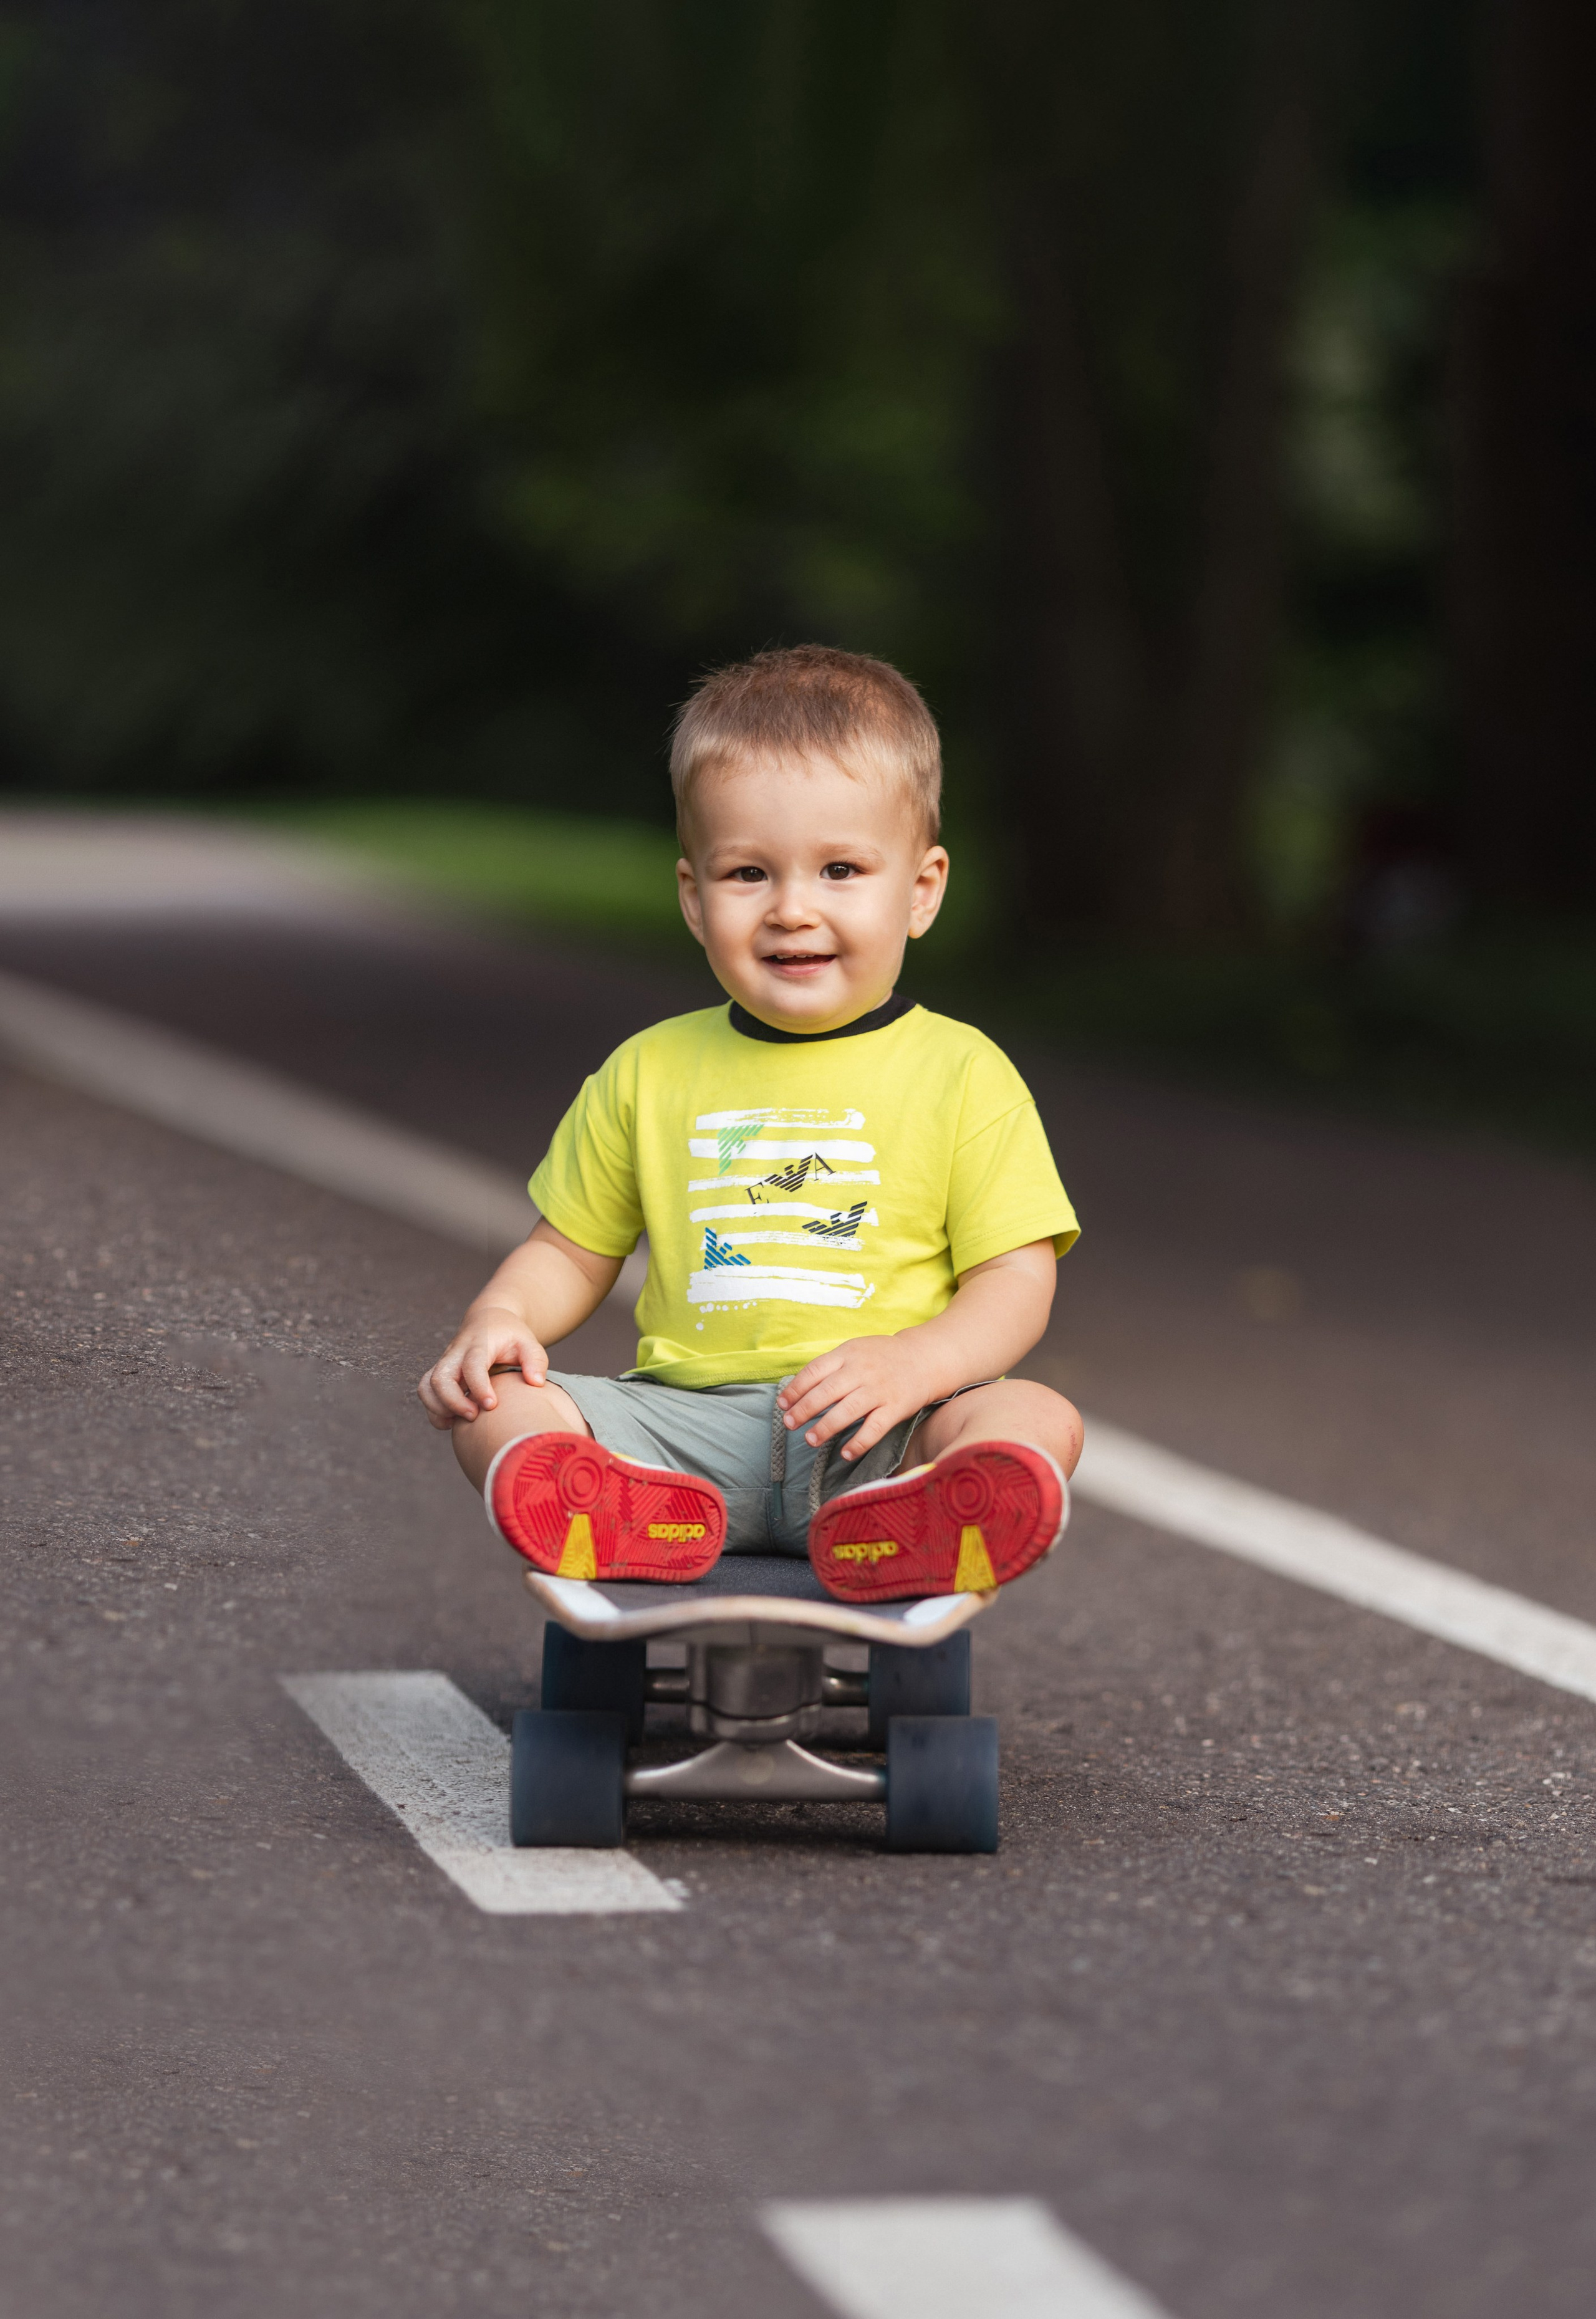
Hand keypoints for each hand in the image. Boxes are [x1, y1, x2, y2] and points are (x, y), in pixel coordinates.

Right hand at [417, 1306, 550, 1430]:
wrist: (488, 1320)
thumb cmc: (510, 1335)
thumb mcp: (529, 1341)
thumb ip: (535, 1360)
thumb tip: (536, 1383)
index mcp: (479, 1344)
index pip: (472, 1365)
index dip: (479, 1387)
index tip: (492, 1405)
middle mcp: (456, 1354)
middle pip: (440, 1378)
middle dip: (454, 1403)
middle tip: (475, 1417)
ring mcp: (445, 1364)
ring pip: (427, 1387)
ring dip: (439, 1409)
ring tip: (462, 1421)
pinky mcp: (440, 1373)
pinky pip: (426, 1393)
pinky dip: (435, 1411)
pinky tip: (454, 1421)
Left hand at [775, 1335, 933, 1461]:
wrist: (924, 1358)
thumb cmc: (882, 1357)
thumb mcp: (855, 1350)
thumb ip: (831, 1366)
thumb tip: (799, 1388)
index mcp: (848, 1353)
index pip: (815, 1371)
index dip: (795, 1388)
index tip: (782, 1404)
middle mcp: (862, 1371)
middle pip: (827, 1391)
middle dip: (804, 1409)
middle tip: (789, 1424)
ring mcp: (879, 1390)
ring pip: (848, 1411)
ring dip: (826, 1427)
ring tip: (810, 1440)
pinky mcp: (895, 1407)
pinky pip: (875, 1428)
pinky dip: (859, 1443)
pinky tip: (845, 1454)